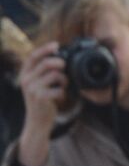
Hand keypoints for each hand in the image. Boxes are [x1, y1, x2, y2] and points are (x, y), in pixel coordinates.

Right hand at [16, 42, 66, 165]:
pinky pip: (59, 89)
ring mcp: (32, 89)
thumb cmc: (42, 99)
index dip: (45, 49)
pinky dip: (64, 92)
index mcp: (25, 74)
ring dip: (64, 80)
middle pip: (46, 64)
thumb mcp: (39, 83)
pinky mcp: (40, 98)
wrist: (37, 120)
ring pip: (54, 76)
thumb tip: (61, 59)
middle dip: (59, 63)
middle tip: (65, 66)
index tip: (57, 44)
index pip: (33, 56)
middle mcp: (26, 80)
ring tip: (64, 86)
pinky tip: (61, 96)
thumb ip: (45, 72)